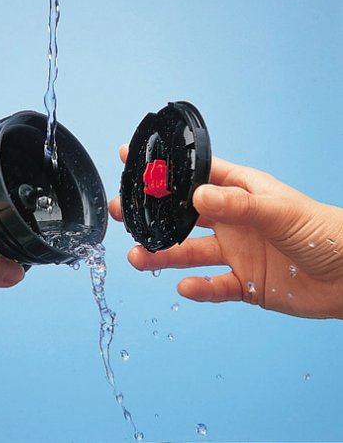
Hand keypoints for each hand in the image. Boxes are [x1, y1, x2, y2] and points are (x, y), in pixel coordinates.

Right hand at [110, 146, 342, 318]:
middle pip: (182, 214)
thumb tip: (196, 196)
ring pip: (190, 251)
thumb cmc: (324, 231)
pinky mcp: (243, 282)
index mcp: (239, 192)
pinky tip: (186, 288)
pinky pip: (214, 285)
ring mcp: (235, 251)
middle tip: (124, 213)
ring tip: (139, 257)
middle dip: (152, 213)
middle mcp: (232, 220)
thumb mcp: (280, 211)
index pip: (195, 174)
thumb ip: (238, 204)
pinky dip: (199, 288)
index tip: (132, 158)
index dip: (164, 167)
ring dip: (164, 254)